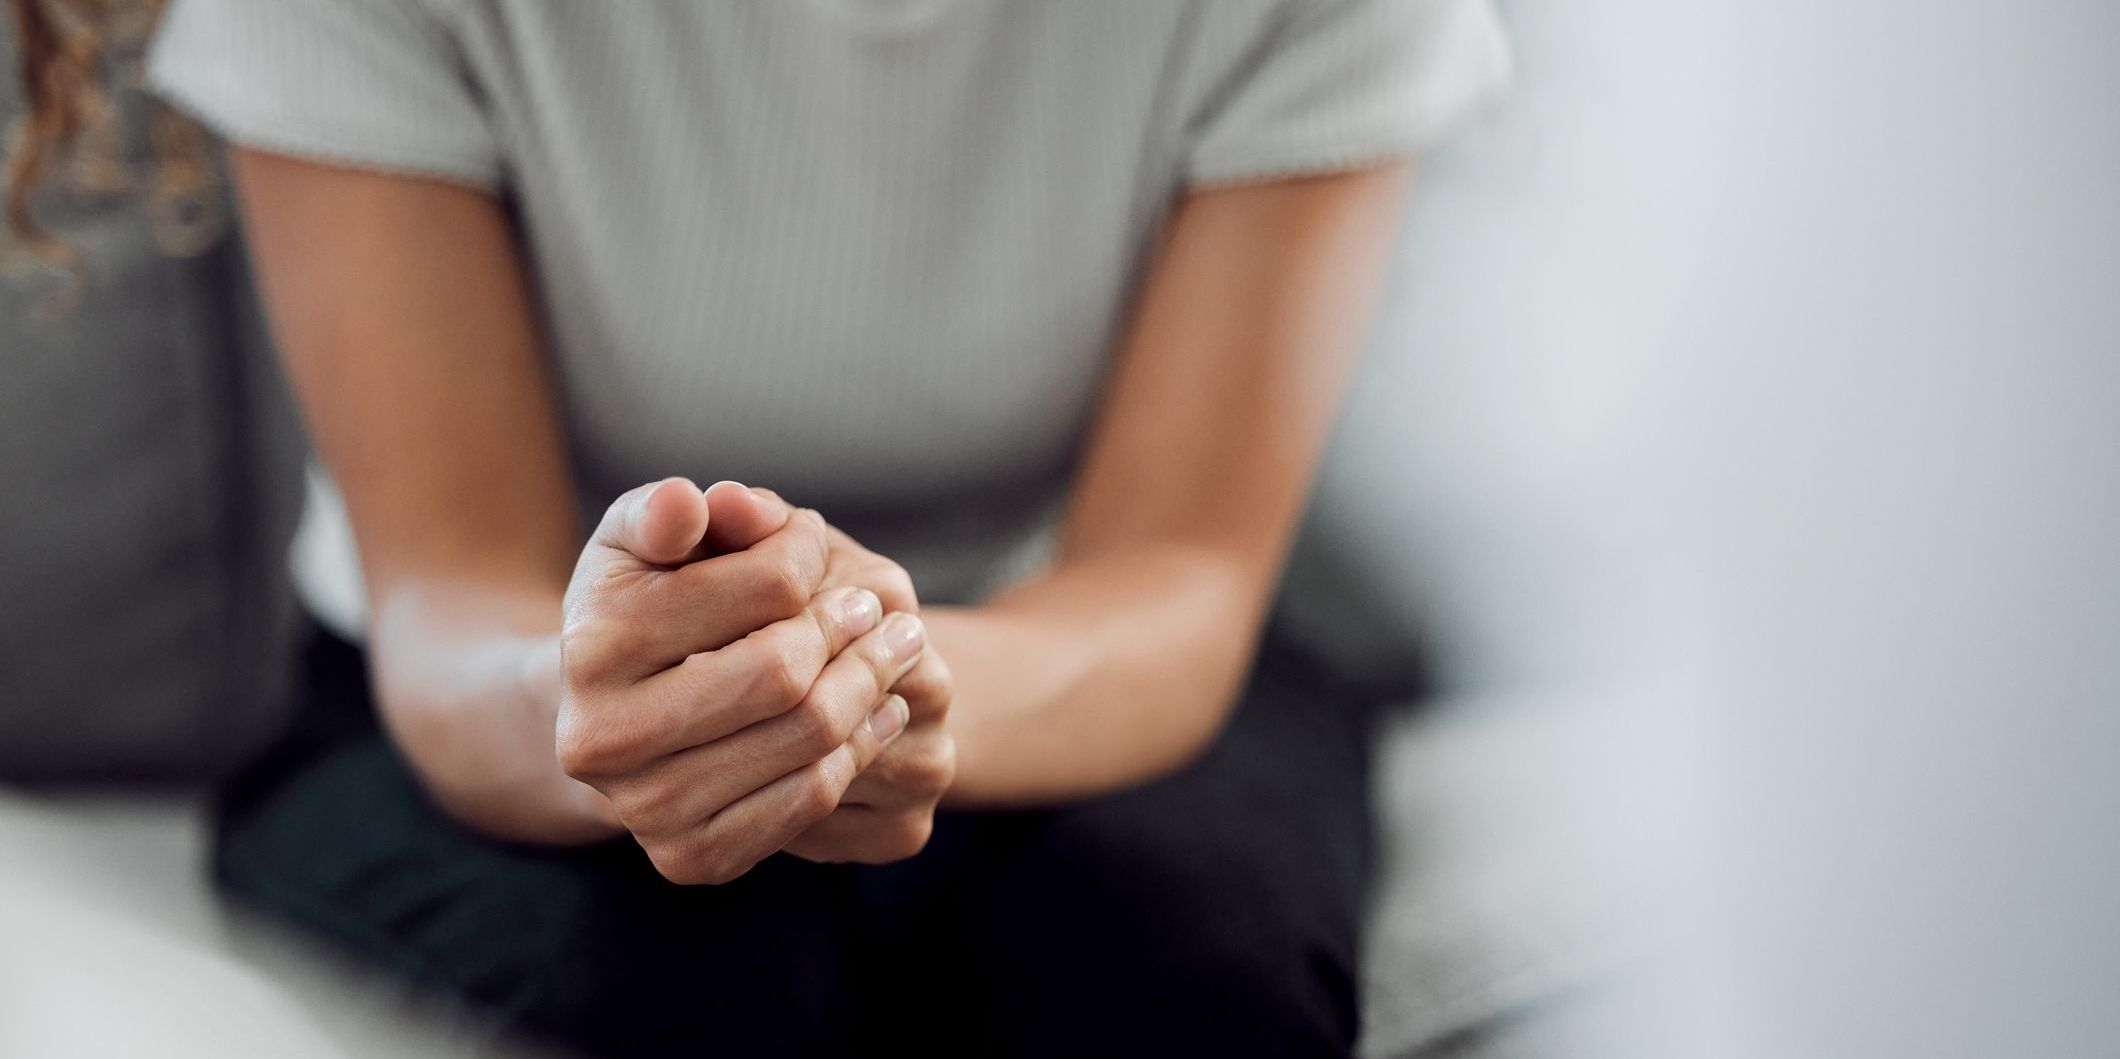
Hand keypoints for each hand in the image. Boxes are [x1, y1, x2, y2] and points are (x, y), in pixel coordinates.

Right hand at [555, 478, 928, 883]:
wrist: (609, 717)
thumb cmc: (641, 603)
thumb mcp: (644, 540)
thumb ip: (672, 510)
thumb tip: (695, 503)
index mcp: (593, 642)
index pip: (763, 586)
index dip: (807, 552)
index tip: (818, 540)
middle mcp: (603, 738)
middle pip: (785, 672)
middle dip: (853, 630)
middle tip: (881, 609)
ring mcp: (644, 809)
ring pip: (808, 740)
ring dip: (874, 686)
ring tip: (898, 649)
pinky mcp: (689, 858)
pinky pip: (810, 802)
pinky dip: (860, 749)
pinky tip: (881, 711)